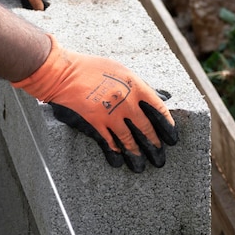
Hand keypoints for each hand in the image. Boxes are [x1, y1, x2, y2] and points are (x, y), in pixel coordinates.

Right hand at [13, 35, 178, 171]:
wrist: (62, 73)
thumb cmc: (90, 68)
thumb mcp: (120, 70)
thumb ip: (141, 85)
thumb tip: (163, 96)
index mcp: (135, 85)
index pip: (159, 109)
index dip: (168, 126)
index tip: (172, 138)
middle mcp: (126, 101)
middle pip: (146, 128)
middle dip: (155, 145)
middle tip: (160, 159)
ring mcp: (110, 113)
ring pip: (128, 139)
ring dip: (136, 154)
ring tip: (142, 166)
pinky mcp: (94, 123)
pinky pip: (108, 141)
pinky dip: (115, 152)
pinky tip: (119, 161)